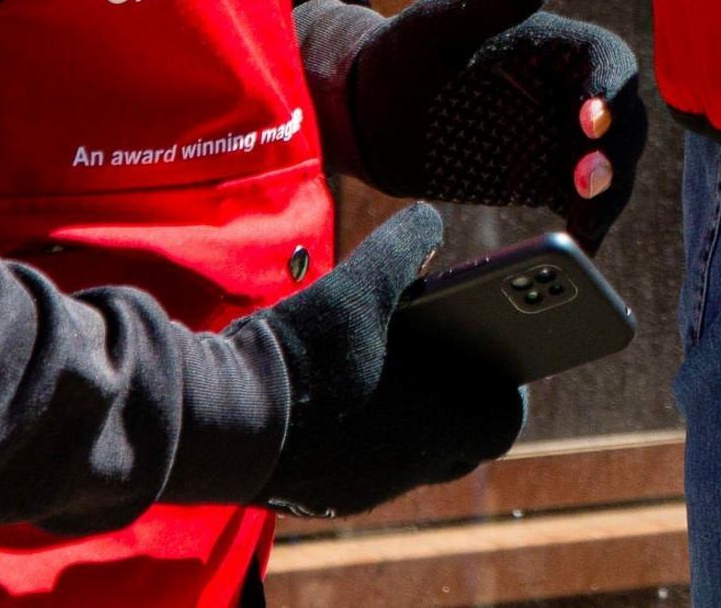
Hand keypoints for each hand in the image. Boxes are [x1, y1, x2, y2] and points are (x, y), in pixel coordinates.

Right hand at [231, 205, 528, 517]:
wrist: (217, 419)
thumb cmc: (304, 352)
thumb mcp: (361, 282)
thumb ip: (407, 244)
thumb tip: (428, 221)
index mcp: (441, 426)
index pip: (503, 419)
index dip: (503, 384)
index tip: (490, 350)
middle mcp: (410, 469)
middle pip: (458, 441)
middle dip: (454, 398)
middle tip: (440, 354)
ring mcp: (365, 491)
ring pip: (407, 455)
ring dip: (406, 416)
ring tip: (387, 365)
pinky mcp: (321, 499)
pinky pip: (362, 467)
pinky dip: (363, 434)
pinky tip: (338, 394)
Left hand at [330, 0, 647, 249]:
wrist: (373, 115)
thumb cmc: (404, 55)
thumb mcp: (441, 24)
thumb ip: (492, 3)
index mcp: (556, 45)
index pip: (606, 61)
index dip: (609, 89)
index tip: (589, 119)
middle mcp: (570, 90)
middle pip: (625, 117)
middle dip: (617, 149)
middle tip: (585, 180)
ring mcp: (563, 138)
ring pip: (615, 162)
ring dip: (611, 190)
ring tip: (583, 215)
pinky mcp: (548, 179)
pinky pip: (586, 202)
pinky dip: (593, 221)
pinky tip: (581, 241)